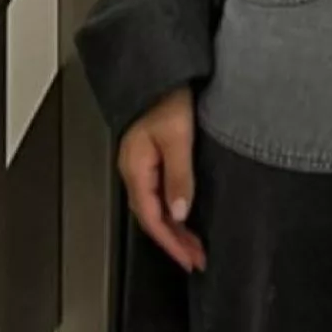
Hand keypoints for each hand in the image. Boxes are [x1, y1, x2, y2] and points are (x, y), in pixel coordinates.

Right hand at [117, 87, 205, 274]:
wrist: (161, 72)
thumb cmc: (166, 97)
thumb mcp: (177, 138)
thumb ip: (178, 176)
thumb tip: (179, 213)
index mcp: (136, 169)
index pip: (151, 218)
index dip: (170, 243)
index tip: (189, 259)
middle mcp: (134, 171)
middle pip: (152, 218)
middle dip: (174, 242)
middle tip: (197, 259)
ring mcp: (141, 166)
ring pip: (155, 208)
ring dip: (174, 230)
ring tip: (194, 247)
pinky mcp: (151, 158)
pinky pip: (159, 195)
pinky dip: (172, 212)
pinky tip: (184, 217)